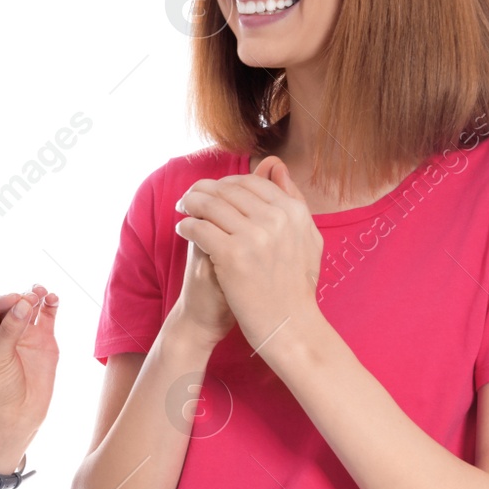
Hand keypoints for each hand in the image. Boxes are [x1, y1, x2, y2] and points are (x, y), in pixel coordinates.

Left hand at [0, 286, 58, 449]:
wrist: (17, 415)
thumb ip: (10, 331)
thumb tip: (23, 304)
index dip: (1, 299)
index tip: (13, 301)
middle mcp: (3, 326)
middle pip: (12, 301)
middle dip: (21, 297)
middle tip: (30, 298)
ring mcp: (25, 331)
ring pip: (31, 304)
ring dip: (36, 294)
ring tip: (42, 292)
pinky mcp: (44, 338)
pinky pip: (48, 315)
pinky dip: (51, 305)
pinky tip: (54, 299)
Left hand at [173, 157, 324, 363]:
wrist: (288, 324)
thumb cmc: (295, 284)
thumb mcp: (306, 236)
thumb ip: (292, 198)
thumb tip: (274, 164)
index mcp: (293, 211)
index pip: (251, 183)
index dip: (226, 184)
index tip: (214, 192)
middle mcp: (276, 219)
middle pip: (228, 190)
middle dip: (205, 190)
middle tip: (190, 198)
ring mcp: (254, 236)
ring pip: (209, 204)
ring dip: (190, 203)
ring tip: (182, 209)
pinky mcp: (232, 255)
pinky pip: (199, 227)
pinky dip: (186, 225)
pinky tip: (182, 229)